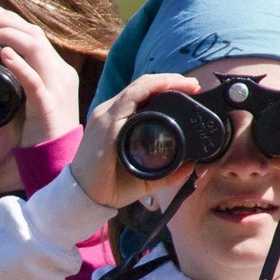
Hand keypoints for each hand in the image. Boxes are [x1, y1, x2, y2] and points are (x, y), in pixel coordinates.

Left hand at [0, 4, 81, 147]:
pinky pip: (34, 81)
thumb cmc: (41, 131)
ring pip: (36, 50)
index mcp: (59, 71)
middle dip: (6, 22)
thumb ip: (22, 79)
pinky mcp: (48, 106)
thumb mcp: (32, 97)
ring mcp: (57, 89)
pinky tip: (4, 55)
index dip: (13, 20)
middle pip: (35, 36)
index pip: (37, 35)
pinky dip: (19, 65)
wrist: (57, 160)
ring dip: (7, 37)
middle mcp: (61, 75)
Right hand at [68, 72, 205, 208]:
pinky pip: (130, 98)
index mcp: (116, 121)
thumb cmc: (110, 186)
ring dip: (164, 81)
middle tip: (194, 85)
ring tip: (187, 84)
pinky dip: (150, 89)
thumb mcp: (145, 177)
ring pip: (138, 87)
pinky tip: (166, 87)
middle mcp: (109, 114)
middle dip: (170, 81)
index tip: (191, 91)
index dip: (166, 88)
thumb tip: (191, 167)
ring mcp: (106, 117)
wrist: (85, 199)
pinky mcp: (106, 124)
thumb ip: (167, 173)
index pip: (142, 95)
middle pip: (142, 87)